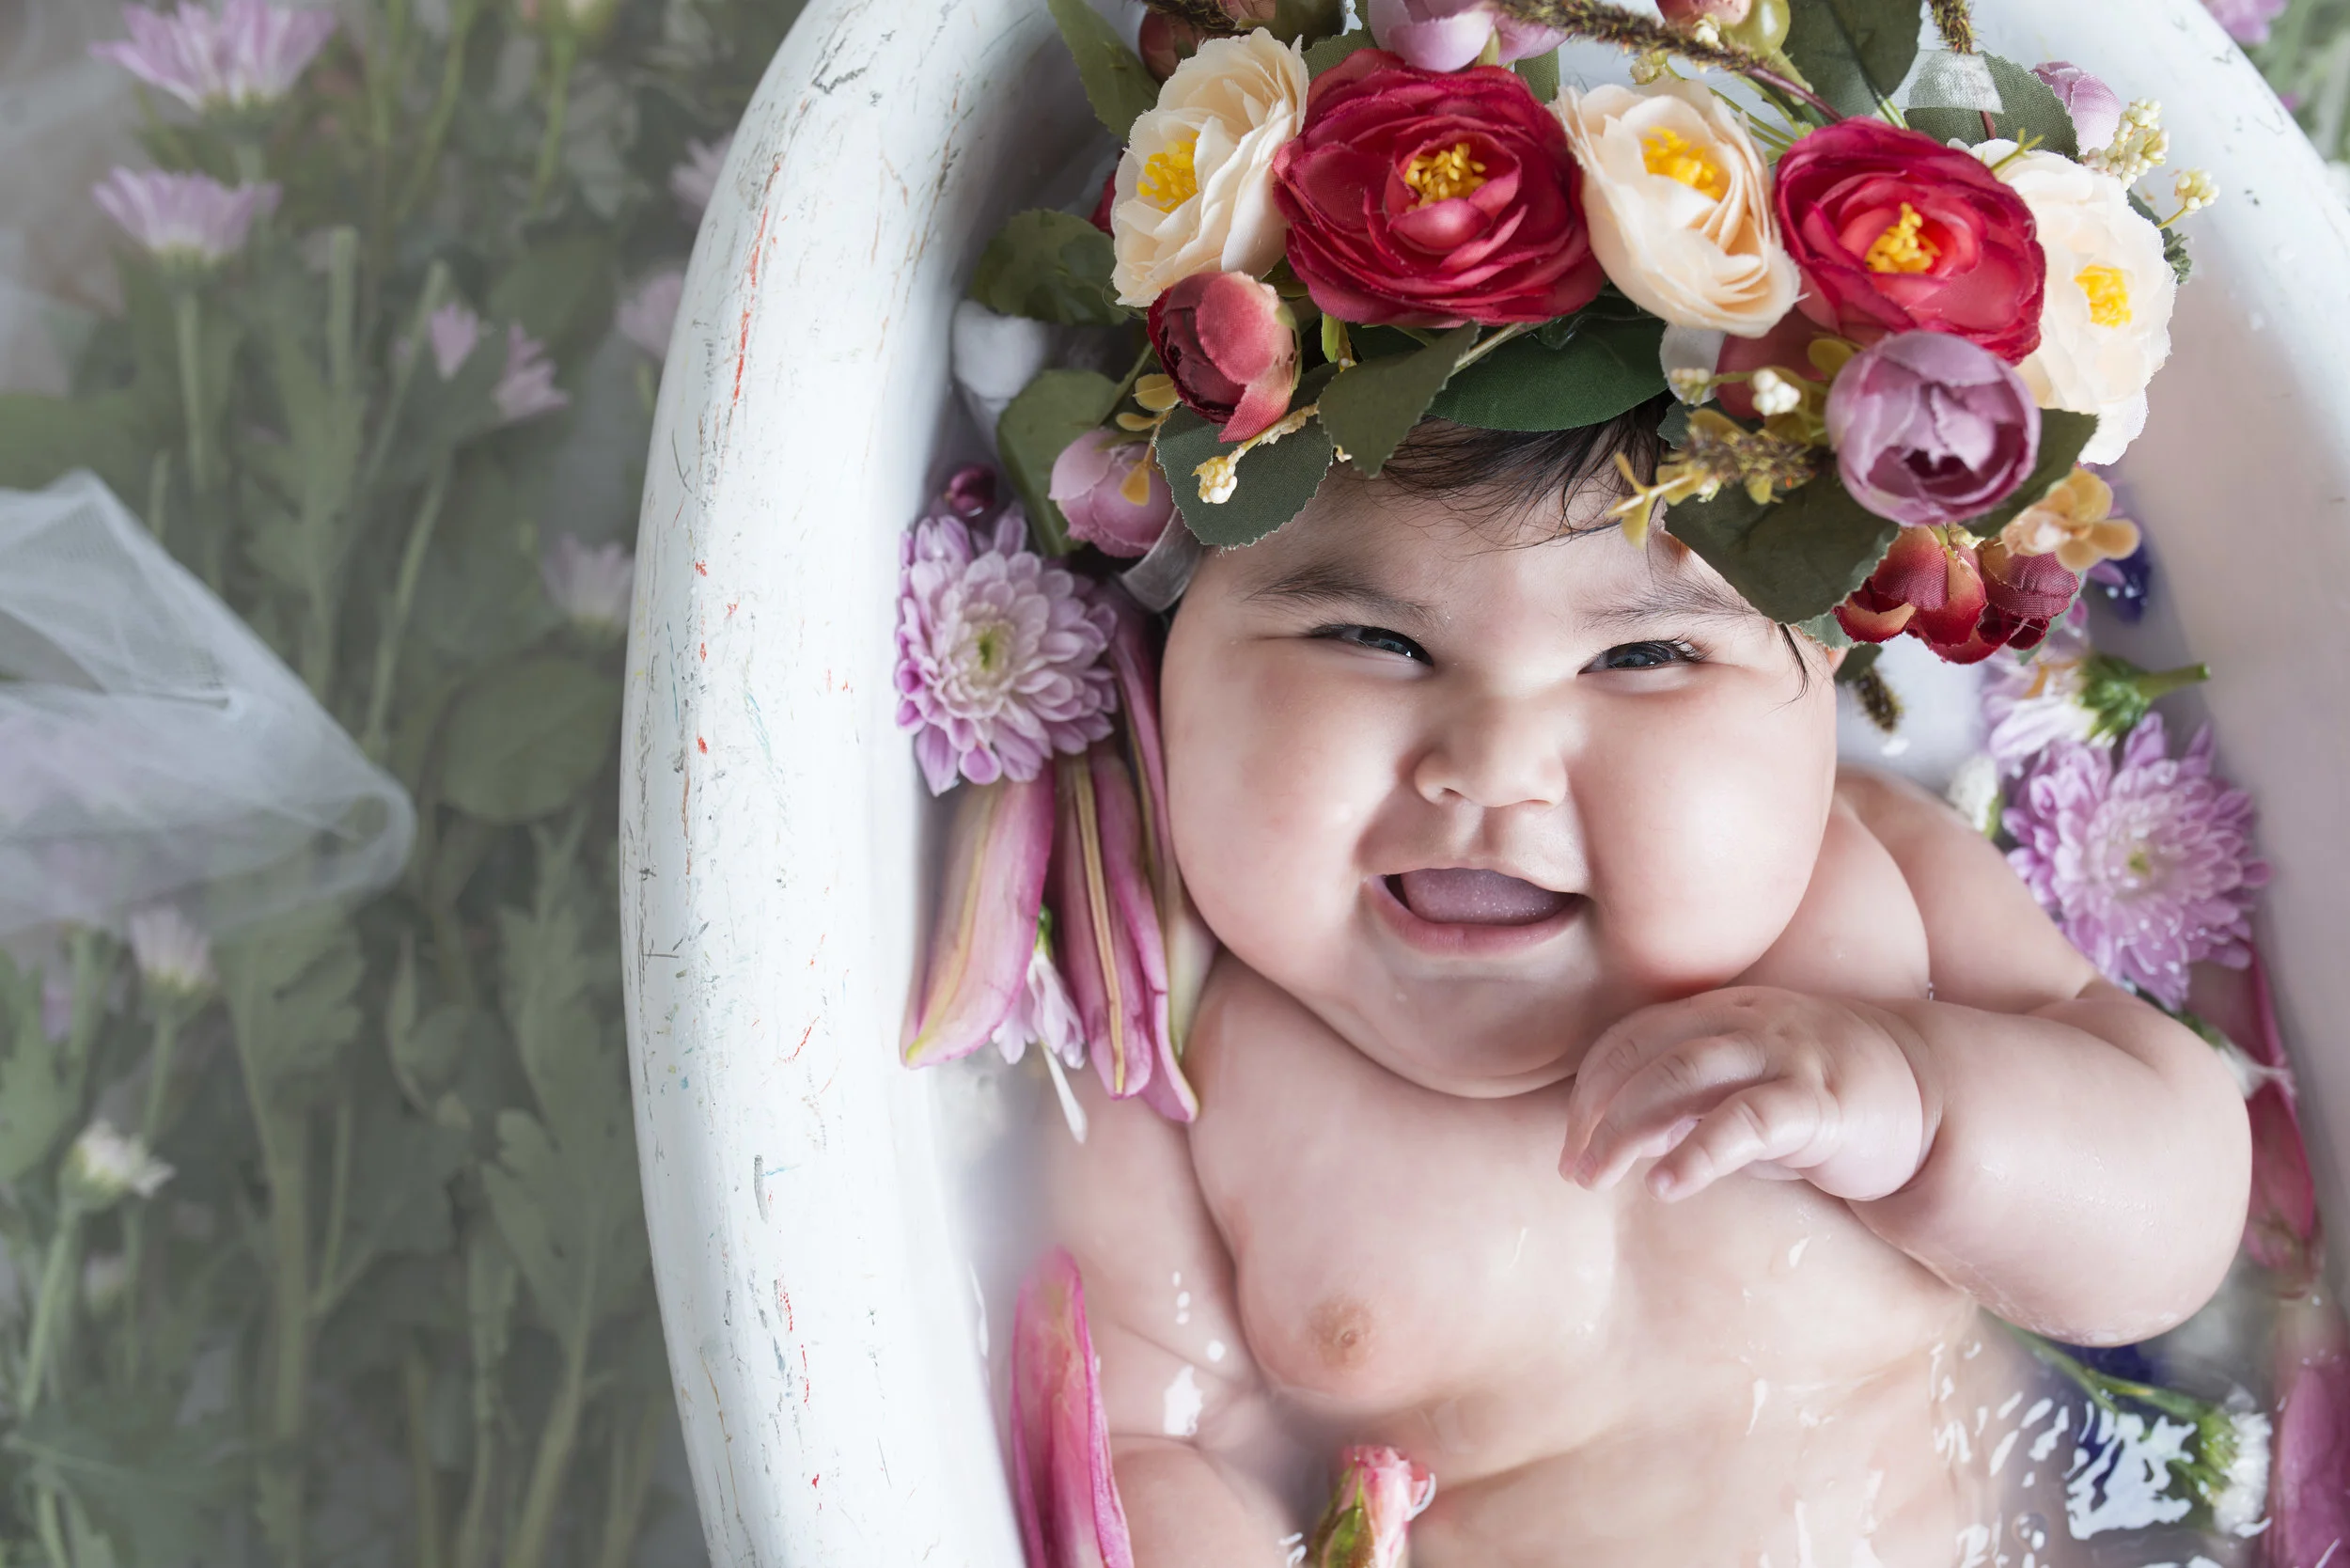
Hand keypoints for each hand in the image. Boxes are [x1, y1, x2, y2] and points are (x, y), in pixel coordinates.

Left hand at [1560, 987, 1932, 1203]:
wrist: (1932, 1096)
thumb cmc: (1824, 1099)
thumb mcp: (1745, 1096)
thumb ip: (1686, 1108)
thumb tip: (1622, 1141)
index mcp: (1720, 1011)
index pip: (1631, 1037)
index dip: (1590, 1089)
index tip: (1570, 1142)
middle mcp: (1745, 1021)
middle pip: (1646, 1054)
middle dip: (1595, 1113)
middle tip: (1573, 1170)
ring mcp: (1784, 1053)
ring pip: (1683, 1074)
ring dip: (1627, 1128)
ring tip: (1596, 1177)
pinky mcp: (1819, 1099)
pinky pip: (1747, 1119)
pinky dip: (1697, 1151)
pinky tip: (1666, 1185)